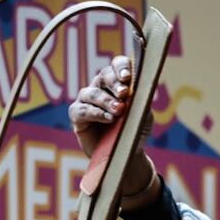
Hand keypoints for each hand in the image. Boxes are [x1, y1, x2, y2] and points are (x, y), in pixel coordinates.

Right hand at [69, 55, 156, 206]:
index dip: (121, 67)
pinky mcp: (77, 116)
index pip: (117, 65)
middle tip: (124, 93)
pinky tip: (108, 119)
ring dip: (106, 101)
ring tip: (118, 111)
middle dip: (114, 83)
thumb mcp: (143, 115)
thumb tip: (136, 89)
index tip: (128, 77)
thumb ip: (141, 101)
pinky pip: (81, 110)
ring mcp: (86, 100)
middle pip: (103, 75)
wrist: (125, 154)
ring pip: (92, 93)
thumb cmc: (134, 130)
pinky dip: (95, 113)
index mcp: (117, 82)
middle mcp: (100, 87)